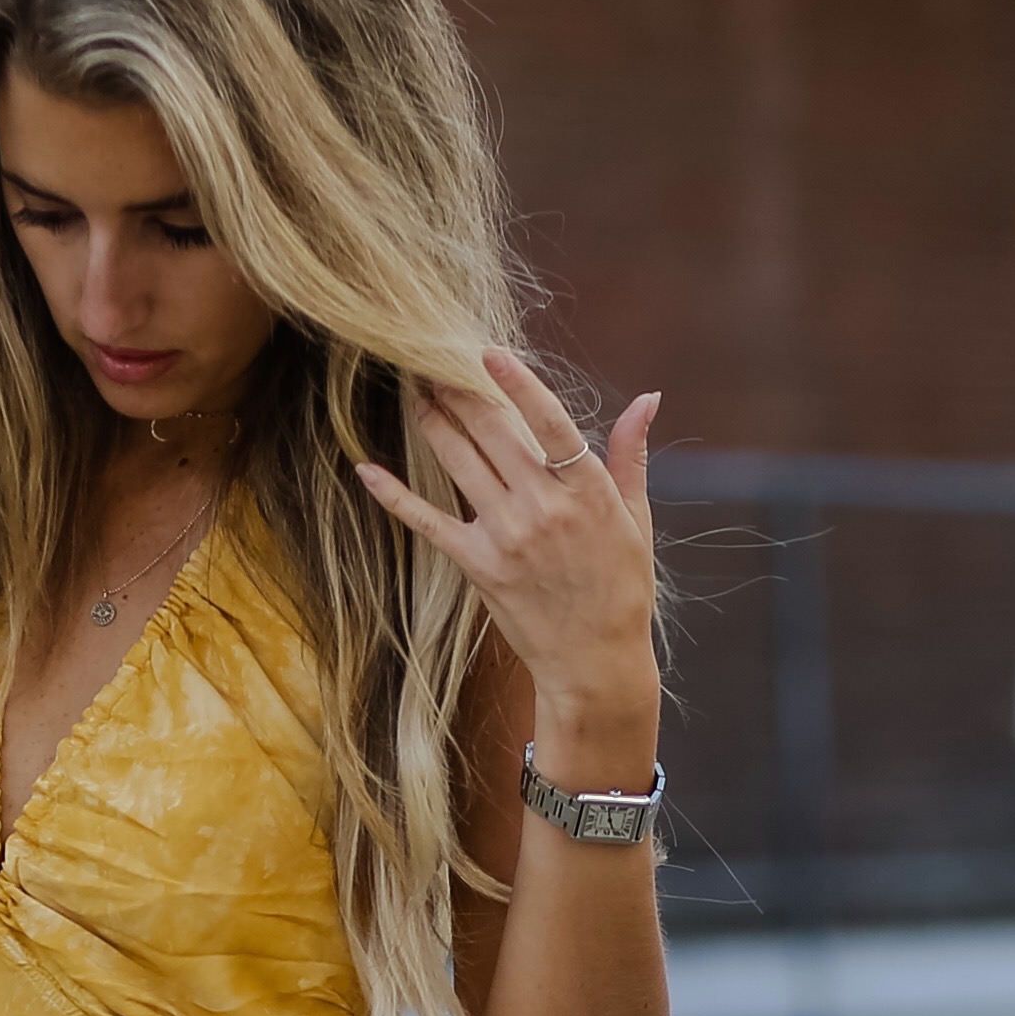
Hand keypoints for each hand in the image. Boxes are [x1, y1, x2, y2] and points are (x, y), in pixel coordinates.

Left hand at [356, 352, 661, 754]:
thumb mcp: (636, 519)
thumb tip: (648, 399)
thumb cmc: (621, 588)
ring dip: (432, 422)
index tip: (489, 354)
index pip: (549, 422)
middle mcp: (544, 508)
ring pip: (458, 463)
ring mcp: (507, 536)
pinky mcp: (478, 566)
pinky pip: (428, 522)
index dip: (517, 385)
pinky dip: (395, 495)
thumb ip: (630, 454)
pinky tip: (367, 469)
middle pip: (492, 433)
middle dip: (460, 392)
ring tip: (416, 394)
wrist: (595, 662)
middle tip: (434, 362)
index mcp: (587, 491)